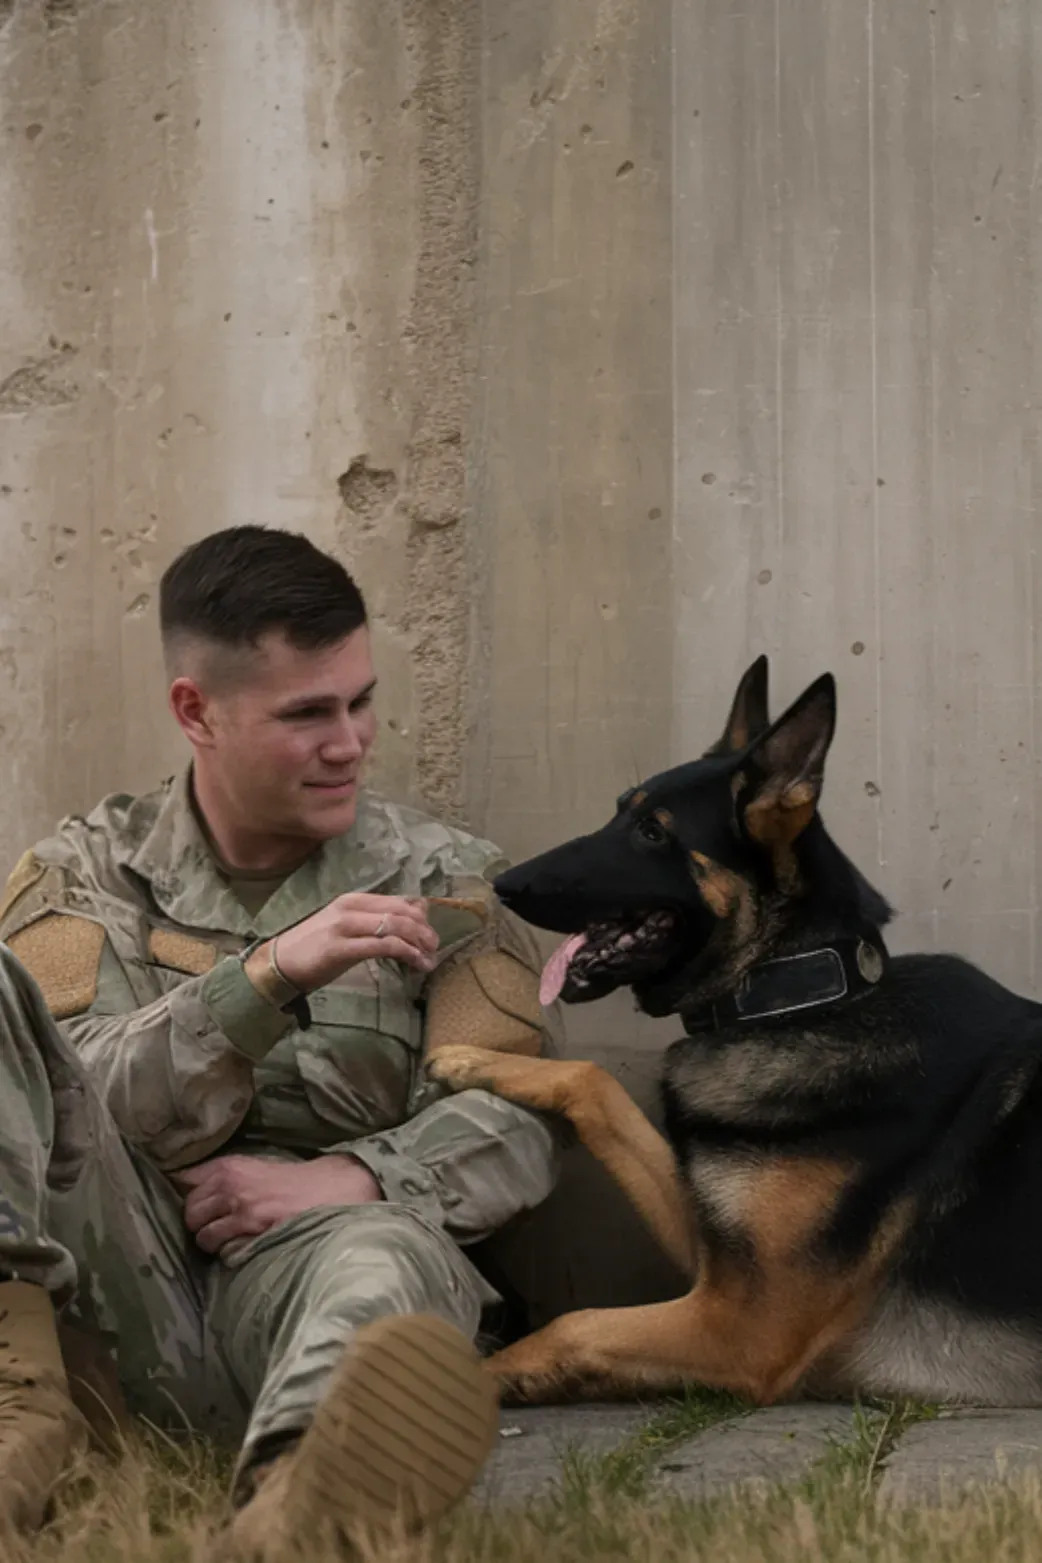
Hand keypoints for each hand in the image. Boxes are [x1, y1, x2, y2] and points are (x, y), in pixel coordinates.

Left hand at [173, 1153, 382, 1254]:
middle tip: (214, 1226)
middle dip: (197, 1223)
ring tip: (228, 1239)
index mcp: (228, 1165)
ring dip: (211, 1240)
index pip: (184, 1180)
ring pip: (202, 1234)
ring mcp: (240, 1207)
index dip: (183, 1195)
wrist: (330, 1188)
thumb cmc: (291, 1180)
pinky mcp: (252, 1229)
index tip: (186, 1205)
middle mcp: (228, 1183)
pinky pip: (222, 1248)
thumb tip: (185, 1187)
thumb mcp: (254, 1167)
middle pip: (188, 1212)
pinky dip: (228, 1252)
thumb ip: (223, 1177)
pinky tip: (242, 1246)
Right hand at [271, 893, 438, 992]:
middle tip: (434, 948)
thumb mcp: (346, 928)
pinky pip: (383, 946)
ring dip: (419, 943)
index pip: (398, 900)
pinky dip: (406, 954)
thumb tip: (410, 919)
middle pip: (402, 911)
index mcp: (353, 900)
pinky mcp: (342, 948)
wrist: (279, 963)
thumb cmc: (314, 948)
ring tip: (430, 959)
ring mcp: (345, 926)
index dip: (421, 916)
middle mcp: (351, 908)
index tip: (430, 934)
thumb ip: (373, 922)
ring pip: (396, 926)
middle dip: (424, 930)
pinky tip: (416, 964)